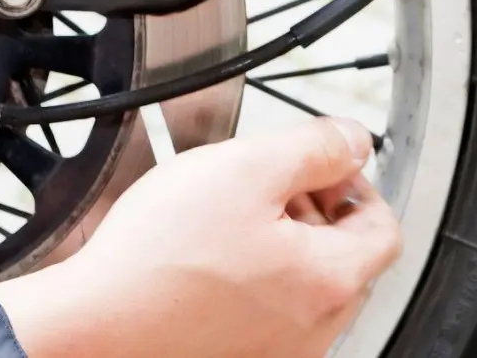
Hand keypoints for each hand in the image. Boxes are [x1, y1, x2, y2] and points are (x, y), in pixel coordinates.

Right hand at [0, 117, 401, 357]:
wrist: (93, 323)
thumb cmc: (159, 258)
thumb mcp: (247, 168)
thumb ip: (315, 147)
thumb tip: (353, 141)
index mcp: (330, 280)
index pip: (383, 225)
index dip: (353, 182)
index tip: (319, 164)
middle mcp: (314, 328)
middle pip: (344, 257)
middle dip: (313, 209)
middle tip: (265, 184)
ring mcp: (277, 352)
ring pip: (303, 284)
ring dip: (280, 243)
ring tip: (228, 217)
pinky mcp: (238, 356)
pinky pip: (266, 312)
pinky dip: (249, 279)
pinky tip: (205, 257)